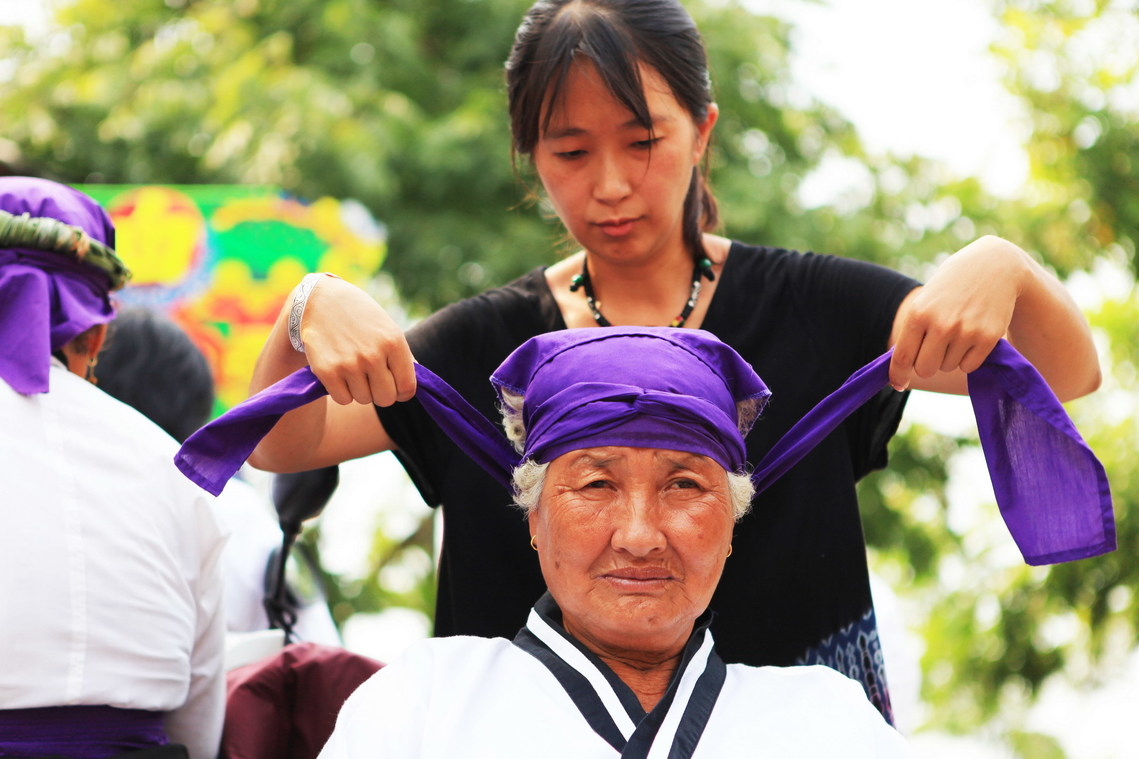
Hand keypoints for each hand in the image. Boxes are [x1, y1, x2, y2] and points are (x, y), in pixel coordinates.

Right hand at [300, 276, 416, 405]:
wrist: (322, 301)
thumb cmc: (361, 317)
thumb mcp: (388, 329)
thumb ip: (404, 358)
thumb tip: (413, 389)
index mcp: (393, 342)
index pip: (407, 387)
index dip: (402, 392)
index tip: (395, 387)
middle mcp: (373, 354)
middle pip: (386, 399)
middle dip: (381, 393)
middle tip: (373, 379)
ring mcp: (349, 364)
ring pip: (363, 399)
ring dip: (360, 390)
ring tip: (353, 369)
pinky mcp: (327, 371)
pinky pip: (343, 399)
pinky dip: (342, 391)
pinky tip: (340, 373)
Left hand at [889, 236, 1028, 391]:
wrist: (993, 266)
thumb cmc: (951, 287)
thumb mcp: (926, 301)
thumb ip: (913, 331)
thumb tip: (901, 367)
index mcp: (918, 314)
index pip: (902, 357)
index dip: (898, 376)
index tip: (898, 385)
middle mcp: (941, 324)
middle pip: (924, 369)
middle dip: (926, 365)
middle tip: (934, 350)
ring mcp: (966, 331)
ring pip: (948, 367)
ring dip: (949, 357)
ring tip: (958, 330)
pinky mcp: (988, 337)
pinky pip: (969, 366)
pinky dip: (968, 358)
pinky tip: (972, 335)